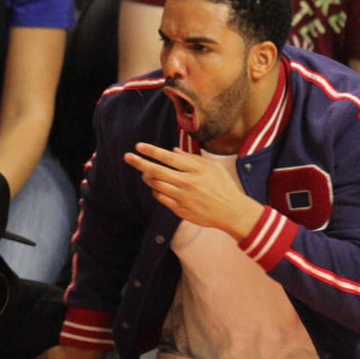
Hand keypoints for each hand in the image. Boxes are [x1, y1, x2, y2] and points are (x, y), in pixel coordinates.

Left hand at [124, 143, 263, 239]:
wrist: (231, 211)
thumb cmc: (223, 186)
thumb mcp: (212, 167)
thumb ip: (191, 159)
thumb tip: (172, 151)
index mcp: (195, 169)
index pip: (168, 158)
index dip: (151, 151)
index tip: (139, 146)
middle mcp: (187, 182)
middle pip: (157, 171)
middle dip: (140, 163)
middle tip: (128, 157)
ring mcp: (182, 197)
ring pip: (156, 185)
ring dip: (147, 177)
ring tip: (144, 173)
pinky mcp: (180, 210)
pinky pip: (161, 198)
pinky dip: (156, 191)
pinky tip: (158, 188)